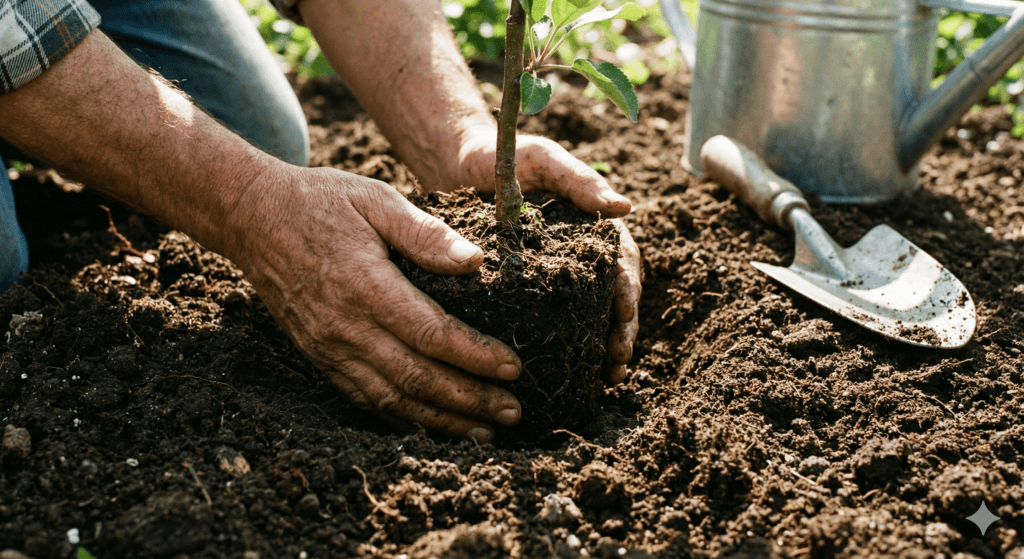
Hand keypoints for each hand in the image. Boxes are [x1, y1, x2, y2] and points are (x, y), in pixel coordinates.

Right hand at [232, 165, 522, 442]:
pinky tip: (433, 425)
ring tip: (484, 431)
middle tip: (513, 412)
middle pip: (416, 378)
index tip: (513, 369)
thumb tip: (475, 261)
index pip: (431, 333)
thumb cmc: (320, 202)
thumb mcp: (376, 199)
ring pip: (391, 399)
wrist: (250, 218)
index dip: (475, 357)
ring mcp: (328, 347)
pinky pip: (364, 399)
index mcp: (365, 285)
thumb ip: (426, 233)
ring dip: (441, 420)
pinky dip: (402, 418)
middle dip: (469, 400)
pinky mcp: (319, 356)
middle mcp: (345, 326)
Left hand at [436, 126, 641, 382]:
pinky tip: (566, 370)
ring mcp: (557, 270)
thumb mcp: (543, 159)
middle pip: (614, 298)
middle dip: (621, 334)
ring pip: (590, 313)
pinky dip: (569, 342)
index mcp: (593, 226)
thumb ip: (580, 180)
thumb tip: (625, 209)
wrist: (459, 161)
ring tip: (605, 379)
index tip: (623, 327)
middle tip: (616, 367)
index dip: (628, 299)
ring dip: (602, 346)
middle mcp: (581, 252)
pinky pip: (556, 315)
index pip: (622, 267)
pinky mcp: (531, 283)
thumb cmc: (506, 154)